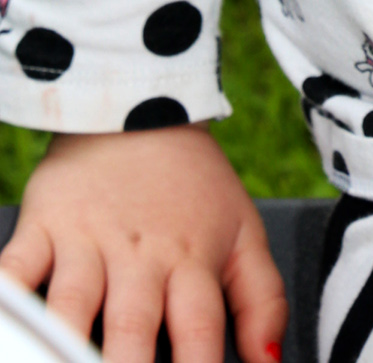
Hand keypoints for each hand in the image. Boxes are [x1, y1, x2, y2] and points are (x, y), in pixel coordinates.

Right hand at [0, 125, 287, 362]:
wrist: (142, 110)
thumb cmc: (193, 187)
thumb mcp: (243, 232)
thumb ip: (263, 299)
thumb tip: (271, 362)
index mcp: (192, 263)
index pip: (199, 331)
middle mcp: (140, 258)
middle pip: (133, 328)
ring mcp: (88, 242)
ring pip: (74, 305)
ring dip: (66, 343)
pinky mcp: (43, 225)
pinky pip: (16, 267)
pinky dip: (8, 292)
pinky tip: (9, 321)